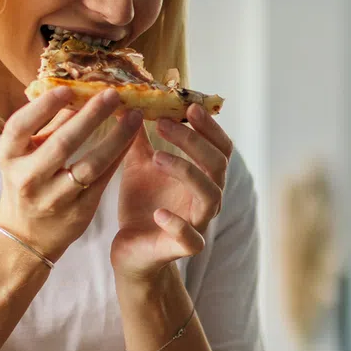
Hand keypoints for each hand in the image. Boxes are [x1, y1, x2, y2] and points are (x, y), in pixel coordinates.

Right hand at [0, 88, 141, 261]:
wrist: (26, 235)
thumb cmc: (26, 182)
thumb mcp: (24, 155)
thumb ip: (46, 126)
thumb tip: (73, 92)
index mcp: (9, 157)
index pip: (20, 127)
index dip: (42, 107)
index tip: (67, 88)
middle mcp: (28, 178)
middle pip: (62, 144)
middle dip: (90, 116)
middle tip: (112, 94)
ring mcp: (53, 198)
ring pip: (89, 165)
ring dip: (115, 138)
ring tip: (133, 116)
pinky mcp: (78, 212)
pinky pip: (102, 180)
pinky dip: (118, 157)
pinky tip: (130, 139)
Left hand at [111, 104, 232, 282]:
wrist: (130, 249)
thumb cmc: (142, 204)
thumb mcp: (139, 165)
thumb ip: (139, 137)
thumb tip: (131, 101)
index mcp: (203, 176)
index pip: (220, 147)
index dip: (209, 127)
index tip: (189, 106)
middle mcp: (208, 198)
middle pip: (217, 166)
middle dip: (194, 142)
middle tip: (164, 124)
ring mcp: (199, 223)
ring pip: (210, 196)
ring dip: (187, 172)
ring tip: (157, 157)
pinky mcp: (183, 247)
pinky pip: (190, 238)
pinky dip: (178, 224)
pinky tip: (159, 212)